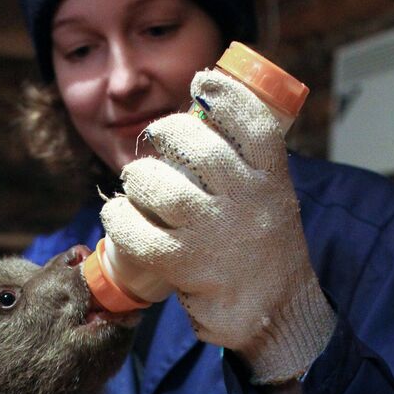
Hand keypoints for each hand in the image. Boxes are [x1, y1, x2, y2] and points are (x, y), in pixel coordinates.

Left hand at [100, 69, 335, 383]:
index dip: (225, 96)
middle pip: (198, 148)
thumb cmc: (266, 251)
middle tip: (154, 141)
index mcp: (271, 182)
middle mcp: (245, 203)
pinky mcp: (184, 265)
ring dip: (139, 177)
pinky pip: (138, 232)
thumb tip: (207, 120)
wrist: (278, 313)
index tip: (201, 80)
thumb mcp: (274, 202)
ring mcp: (214, 234)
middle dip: (167, 133)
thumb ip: (248, 169)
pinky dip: (118, 218)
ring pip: (163, 187)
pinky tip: (116, 215)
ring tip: (135, 182)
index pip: (254, 126)